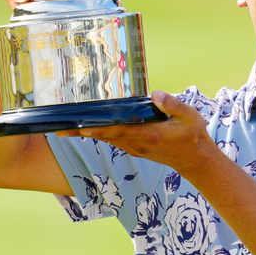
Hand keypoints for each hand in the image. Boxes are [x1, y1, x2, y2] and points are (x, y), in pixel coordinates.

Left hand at [57, 91, 218, 176]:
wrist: (196, 160)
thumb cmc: (193, 136)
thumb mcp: (190, 117)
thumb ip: (173, 105)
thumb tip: (156, 94)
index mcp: (148, 135)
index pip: (118, 130)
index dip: (98, 129)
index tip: (80, 126)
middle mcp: (137, 144)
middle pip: (105, 136)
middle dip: (82, 132)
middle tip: (59, 128)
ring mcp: (135, 148)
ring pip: (106, 139)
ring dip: (87, 134)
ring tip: (66, 128)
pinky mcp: (135, 148)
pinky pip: (113, 140)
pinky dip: (99, 134)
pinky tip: (88, 129)